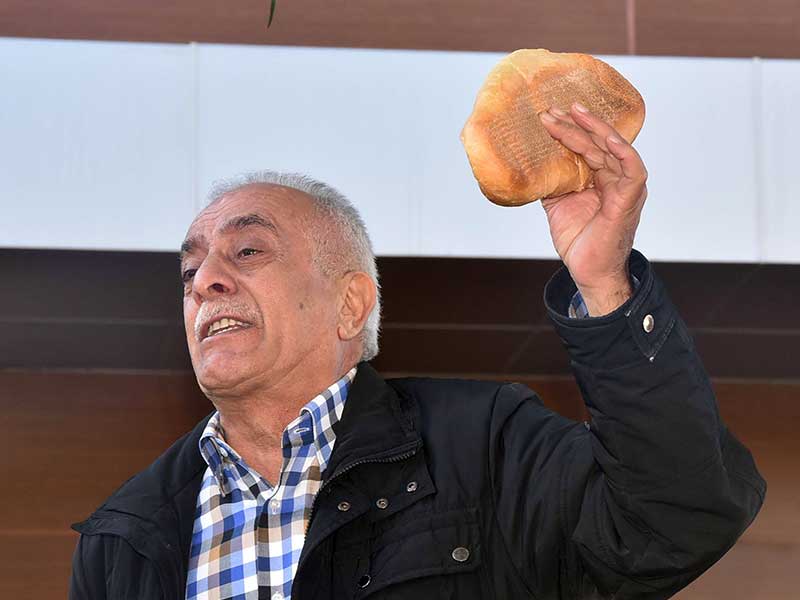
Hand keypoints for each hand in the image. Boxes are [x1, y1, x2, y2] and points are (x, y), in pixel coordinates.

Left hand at [539, 102, 647, 315]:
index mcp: (602, 179)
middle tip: (553, 110)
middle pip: (598, 143)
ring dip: (593, 130)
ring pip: (613, 149)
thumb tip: (533, 165)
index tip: (550, 115)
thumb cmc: (580, 241)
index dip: (571, 129)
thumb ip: (553, 183)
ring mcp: (625, 187)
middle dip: (576, 124)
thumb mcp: (558, 205)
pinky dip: (622, 151)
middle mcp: (616, 179)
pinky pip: (632, 169)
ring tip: (573, 114)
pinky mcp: (629, 199)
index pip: (589, 146)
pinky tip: (607, 137)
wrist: (588, 271)